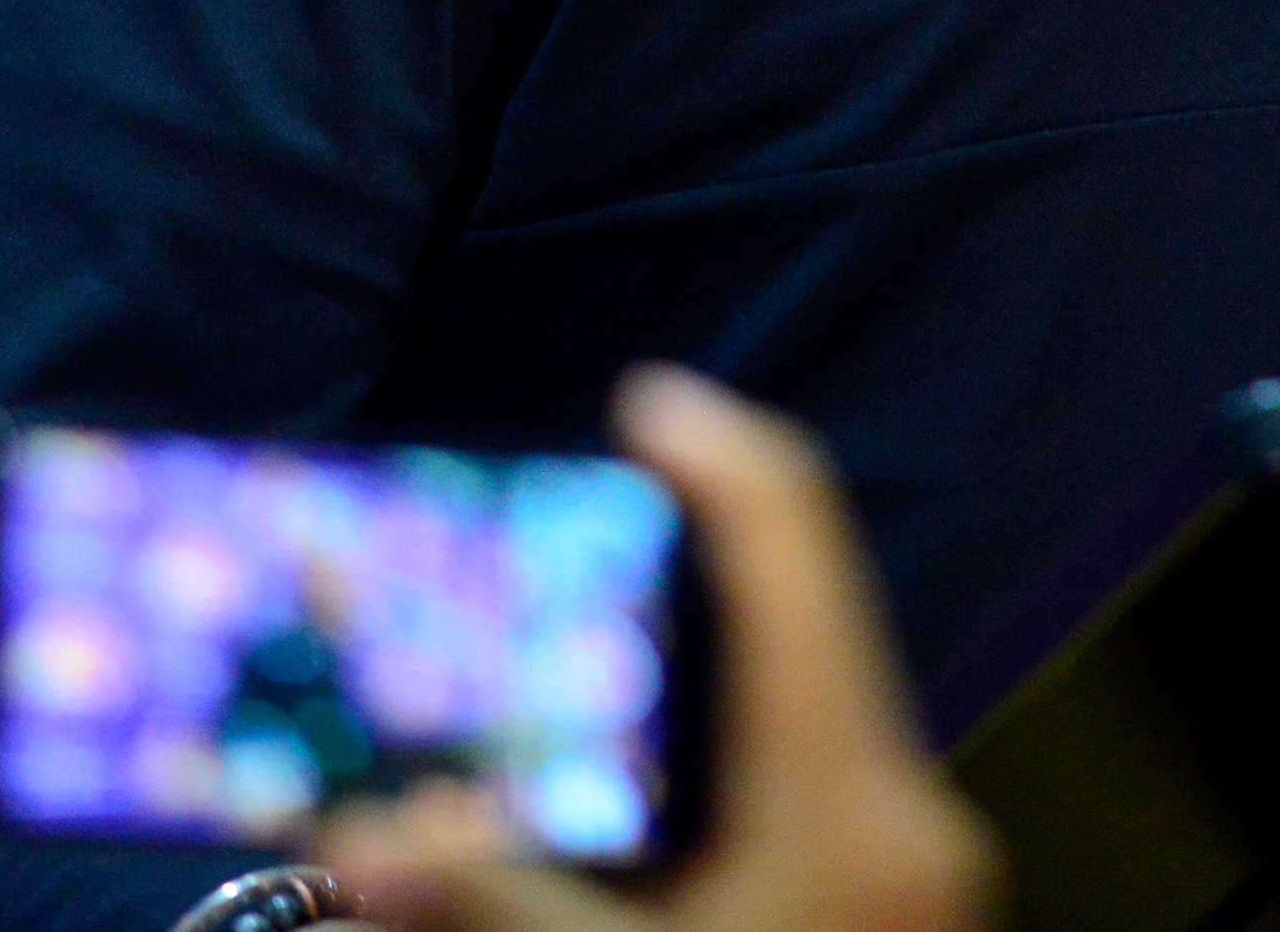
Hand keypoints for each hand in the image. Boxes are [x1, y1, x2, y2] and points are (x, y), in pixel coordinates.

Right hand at [323, 368, 1001, 931]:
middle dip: (677, 576)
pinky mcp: (888, 917)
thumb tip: (368, 828)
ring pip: (800, 715)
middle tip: (556, 544)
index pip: (800, 557)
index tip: (648, 400)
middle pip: (798, 628)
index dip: (725, 455)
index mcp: (856, 801)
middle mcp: (907, 814)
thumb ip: (494, 903)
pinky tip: (611, 799)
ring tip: (555, 663)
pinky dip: (709, 772)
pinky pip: (801, 795)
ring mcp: (911, 872)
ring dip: (686, 682)